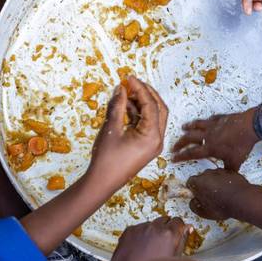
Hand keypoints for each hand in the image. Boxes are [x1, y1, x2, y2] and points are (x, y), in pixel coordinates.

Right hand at [87, 76, 168, 190]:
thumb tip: (120, 89)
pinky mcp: (146, 146)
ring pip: (154, 116)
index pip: (151, 105)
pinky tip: (125, 106)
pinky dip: (138, 113)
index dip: (140, 88)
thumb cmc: (106, 159)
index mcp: (152, 136)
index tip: (129, 78)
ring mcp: (153, 144)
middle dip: (147, 93)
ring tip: (126, 92)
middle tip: (132, 82)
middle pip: (159, 108)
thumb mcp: (111, 129)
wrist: (102, 183)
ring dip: (142, 103)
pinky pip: (147, 125)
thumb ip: (117, 106)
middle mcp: (157, 140)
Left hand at [108, 217, 189, 260]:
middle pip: (164, 219)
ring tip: (150, 247)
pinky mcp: (129, 231)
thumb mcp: (175, 260)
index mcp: (169, 234)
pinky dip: (140, 235)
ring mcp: (140, 229)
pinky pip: (138, 228)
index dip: (179, 227)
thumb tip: (187, 230)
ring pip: (150, 224)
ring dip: (152, 232)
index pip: (178, 221)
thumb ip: (183, 240)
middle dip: (166, 228)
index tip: (178, 230)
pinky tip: (140, 247)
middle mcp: (154, 228)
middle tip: (164, 240)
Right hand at [171, 109, 257, 169]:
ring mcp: (213, 125)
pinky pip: (211, 119)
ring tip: (183, 127)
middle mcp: (208, 135)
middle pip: (189, 138)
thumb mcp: (235, 162)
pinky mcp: (221, 118)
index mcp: (209, 148)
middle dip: (180, 143)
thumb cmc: (242, 145)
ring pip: (197, 125)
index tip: (173, 158)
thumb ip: (228, 169)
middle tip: (174, 146)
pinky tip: (206, 120)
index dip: (181, 156)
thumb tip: (227, 176)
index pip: (191, 153)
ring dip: (189, 127)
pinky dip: (206, 121)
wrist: (250, 127)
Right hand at [187, 169, 253, 220]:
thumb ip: (194, 205)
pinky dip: (226, 182)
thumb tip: (193, 202)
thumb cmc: (221, 207)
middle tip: (210, 196)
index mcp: (198, 182)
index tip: (197, 195)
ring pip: (215, 176)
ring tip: (221, 194)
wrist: (241, 200)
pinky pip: (225, 176)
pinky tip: (230, 191)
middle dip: (205, 185)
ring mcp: (221, 171)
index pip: (190, 182)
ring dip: (216, 183)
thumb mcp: (203, 212)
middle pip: (203, 178)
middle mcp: (208, 173)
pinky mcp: (232, 172)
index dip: (193, 189)